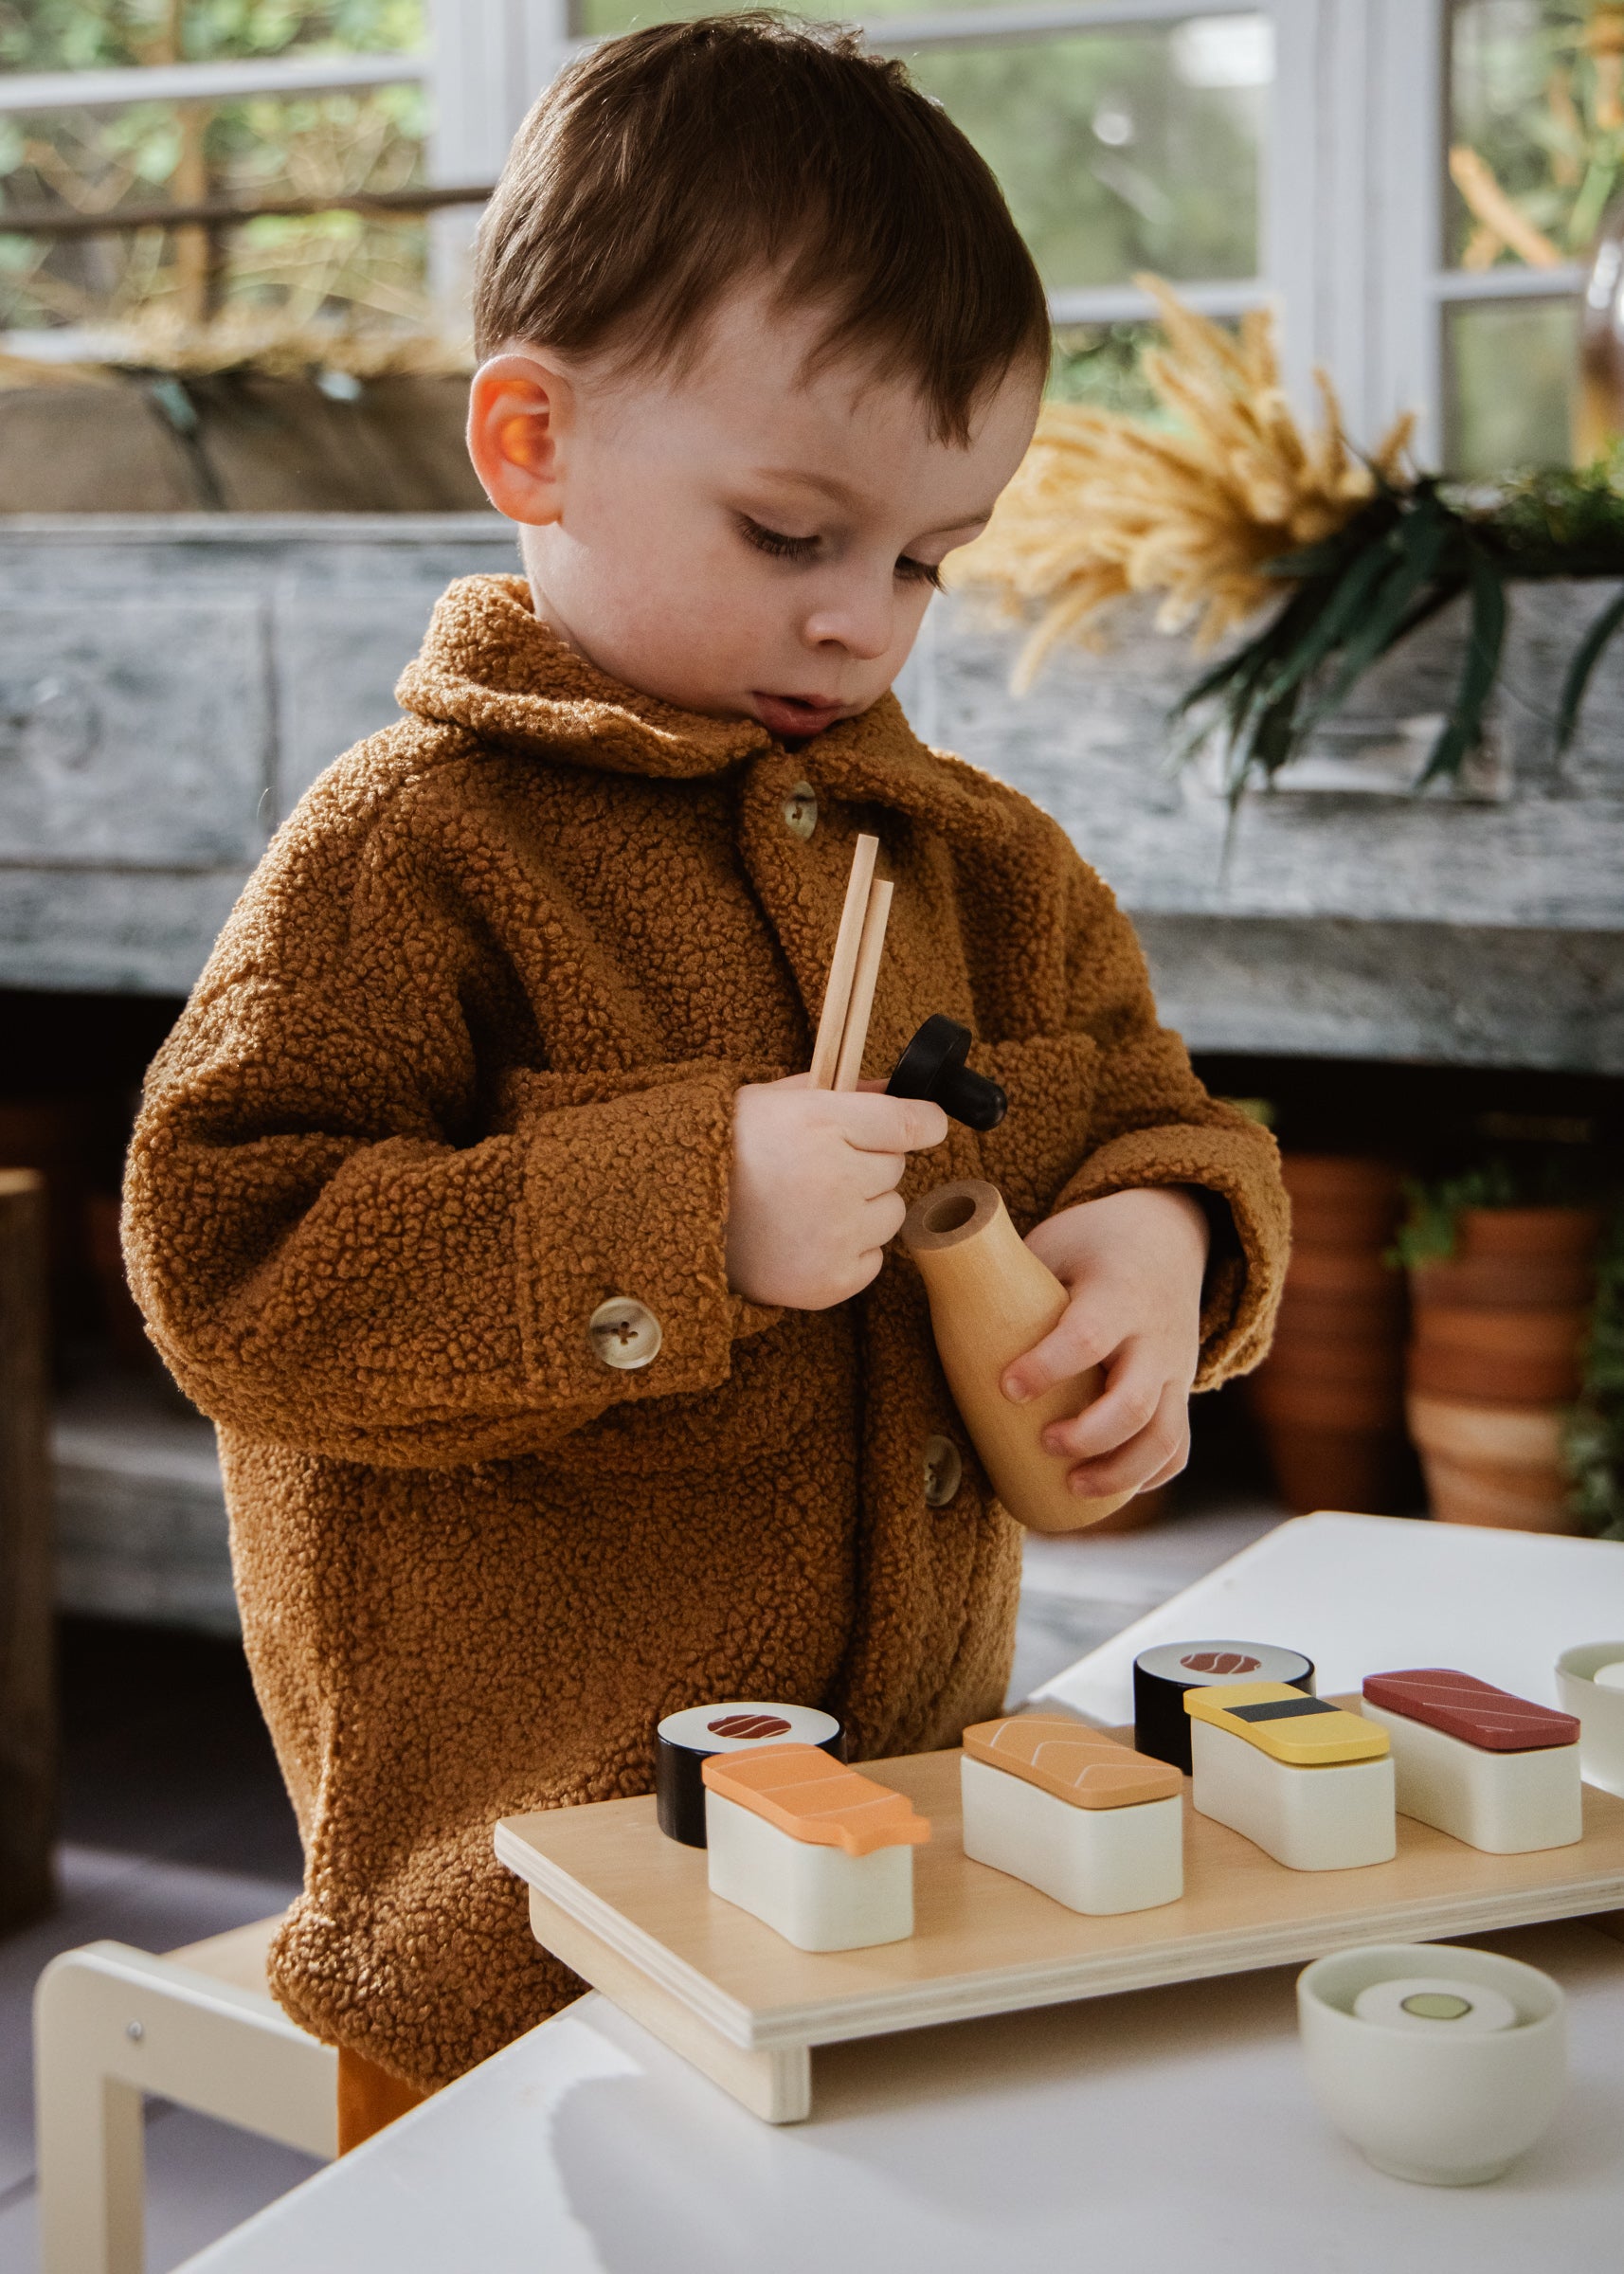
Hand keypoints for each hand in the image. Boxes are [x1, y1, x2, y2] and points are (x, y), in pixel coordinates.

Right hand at [726, 1073, 947, 1308]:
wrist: (670, 1214)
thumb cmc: (726, 1150)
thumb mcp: (774, 1100)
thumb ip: (839, 1090)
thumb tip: (895, 1089)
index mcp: (820, 1123)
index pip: (911, 1123)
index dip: (922, 1122)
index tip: (921, 1125)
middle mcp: (835, 1178)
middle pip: (897, 1168)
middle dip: (867, 1164)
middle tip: (819, 1169)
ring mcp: (835, 1235)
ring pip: (890, 1215)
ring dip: (862, 1210)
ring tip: (809, 1208)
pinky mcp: (829, 1281)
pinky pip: (873, 1260)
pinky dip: (849, 1252)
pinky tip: (807, 1240)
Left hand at [1001, 1187, 1209, 1500]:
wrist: (1167, 1234)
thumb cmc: (1093, 1244)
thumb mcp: (1054, 1244)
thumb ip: (1009, 1279)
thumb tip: (937, 1309)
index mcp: (1118, 1293)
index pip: (1087, 1337)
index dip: (1046, 1367)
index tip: (1007, 1387)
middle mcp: (1154, 1337)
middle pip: (1132, 1402)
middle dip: (1087, 1436)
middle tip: (1045, 1443)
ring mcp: (1173, 1369)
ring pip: (1163, 1437)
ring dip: (1120, 1472)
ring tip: (1073, 1486)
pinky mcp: (1178, 1392)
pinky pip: (1176, 1447)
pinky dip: (1149, 1475)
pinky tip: (1113, 1491)